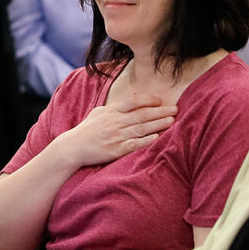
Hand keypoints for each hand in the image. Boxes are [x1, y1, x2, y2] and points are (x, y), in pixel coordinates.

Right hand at [61, 95, 176, 166]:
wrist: (73, 147)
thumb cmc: (87, 130)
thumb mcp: (99, 113)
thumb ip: (115, 108)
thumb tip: (130, 102)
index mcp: (111, 111)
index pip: (133, 102)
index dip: (148, 100)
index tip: (160, 99)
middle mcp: (115, 122)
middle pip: (142, 114)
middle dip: (160, 111)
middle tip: (175, 109)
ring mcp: (116, 136)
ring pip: (141, 128)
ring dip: (158, 124)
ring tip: (171, 121)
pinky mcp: (115, 150)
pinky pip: (134, 144)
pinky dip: (146, 141)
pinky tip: (157, 138)